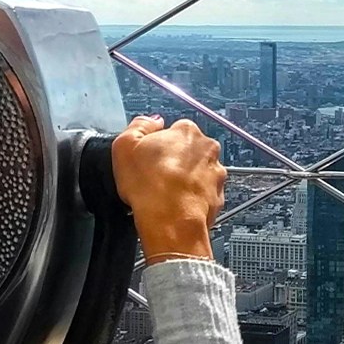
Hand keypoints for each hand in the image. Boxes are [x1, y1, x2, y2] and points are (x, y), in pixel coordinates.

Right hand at [111, 115, 225, 261]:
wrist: (171, 222)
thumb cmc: (150, 186)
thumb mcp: (124, 145)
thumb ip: (138, 125)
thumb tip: (150, 122)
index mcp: (186, 130)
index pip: (172, 130)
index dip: (157, 145)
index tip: (148, 158)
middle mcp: (207, 148)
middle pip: (188, 150)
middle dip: (174, 161)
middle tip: (155, 177)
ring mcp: (216, 173)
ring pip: (198, 172)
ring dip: (185, 180)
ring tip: (165, 194)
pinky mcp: (218, 196)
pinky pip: (204, 193)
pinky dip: (192, 198)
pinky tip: (176, 205)